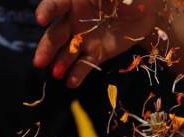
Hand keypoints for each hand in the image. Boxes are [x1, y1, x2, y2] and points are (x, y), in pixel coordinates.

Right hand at [33, 0, 160, 87]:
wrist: (145, 10)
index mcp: (74, 0)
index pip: (56, 4)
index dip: (47, 10)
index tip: (40, 19)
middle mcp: (73, 20)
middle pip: (56, 34)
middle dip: (47, 48)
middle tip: (38, 62)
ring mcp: (83, 38)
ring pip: (67, 52)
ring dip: (60, 63)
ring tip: (56, 74)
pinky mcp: (96, 53)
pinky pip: (84, 64)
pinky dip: (77, 74)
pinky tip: (71, 82)